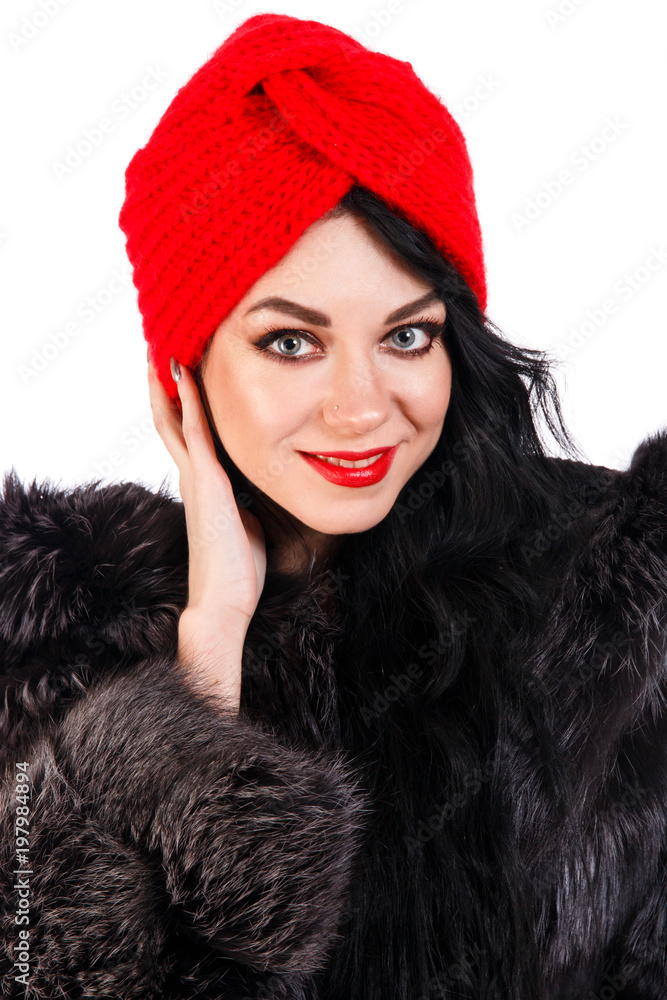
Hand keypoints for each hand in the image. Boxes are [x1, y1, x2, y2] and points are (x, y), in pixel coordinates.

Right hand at [147, 354, 266, 710]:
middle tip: (159, 348)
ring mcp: (195, 477)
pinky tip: (184, 372)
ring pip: (175, 418)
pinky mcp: (205, 481)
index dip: (181, 404)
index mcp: (204, 486)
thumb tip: (256, 497)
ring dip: (168, 384)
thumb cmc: (238, 570)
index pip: (187, 435)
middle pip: (171, 420)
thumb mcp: (247, 525)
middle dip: (165, 386)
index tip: (179, 374)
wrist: (225, 601)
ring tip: (162, 348)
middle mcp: (193, 476)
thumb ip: (246, 504)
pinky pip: (194, 431)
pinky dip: (189, 400)